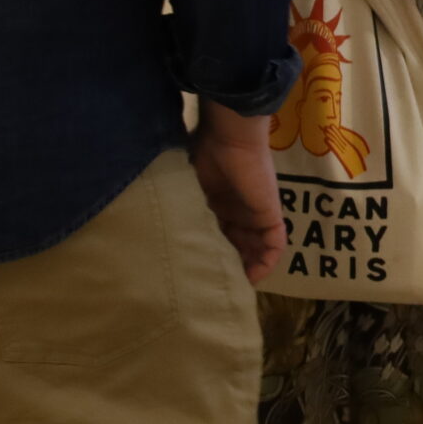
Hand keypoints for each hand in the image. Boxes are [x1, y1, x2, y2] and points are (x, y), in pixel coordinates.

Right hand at [193, 103, 287, 281]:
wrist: (229, 137)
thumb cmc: (204, 153)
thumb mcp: (186, 186)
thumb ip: (180, 203)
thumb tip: (148, 219)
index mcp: (218, 203)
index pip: (219, 235)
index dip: (212, 253)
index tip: (199, 272)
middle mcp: (239, 210)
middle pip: (238, 245)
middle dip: (230, 265)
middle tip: (215, 286)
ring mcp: (256, 213)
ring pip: (256, 249)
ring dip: (247, 267)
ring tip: (232, 287)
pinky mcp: (271, 214)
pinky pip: (275, 244)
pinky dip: (266, 262)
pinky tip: (252, 277)